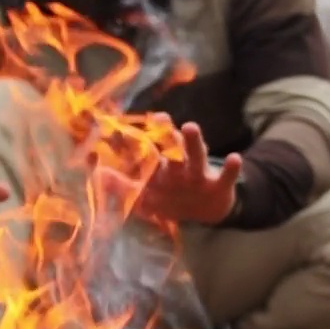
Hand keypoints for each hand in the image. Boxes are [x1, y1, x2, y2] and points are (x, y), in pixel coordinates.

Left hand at [97, 121, 242, 224]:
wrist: (207, 211)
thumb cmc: (173, 196)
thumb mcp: (146, 194)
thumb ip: (122, 185)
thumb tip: (95, 174)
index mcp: (160, 166)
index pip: (145, 150)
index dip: (131, 140)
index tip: (116, 125)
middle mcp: (178, 165)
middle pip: (170, 147)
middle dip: (163, 134)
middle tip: (157, 117)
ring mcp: (199, 174)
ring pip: (195, 156)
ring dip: (193, 142)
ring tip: (190, 126)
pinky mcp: (219, 185)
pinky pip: (226, 176)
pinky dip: (230, 169)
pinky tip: (234, 158)